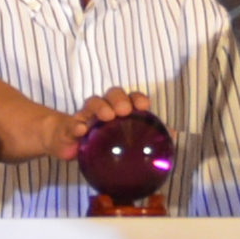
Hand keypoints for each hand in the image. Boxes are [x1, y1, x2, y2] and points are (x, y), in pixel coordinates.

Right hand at [11, 88, 153, 162]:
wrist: (66, 143)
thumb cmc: (100, 141)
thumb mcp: (123, 140)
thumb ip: (149, 137)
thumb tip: (174, 135)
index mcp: (118, 110)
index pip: (130, 98)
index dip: (137, 98)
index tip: (144, 105)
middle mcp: (103, 108)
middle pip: (112, 94)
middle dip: (119, 99)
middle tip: (125, 111)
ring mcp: (85, 115)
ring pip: (93, 103)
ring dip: (100, 107)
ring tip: (106, 117)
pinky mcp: (70, 127)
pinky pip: (73, 124)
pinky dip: (77, 125)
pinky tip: (82, 131)